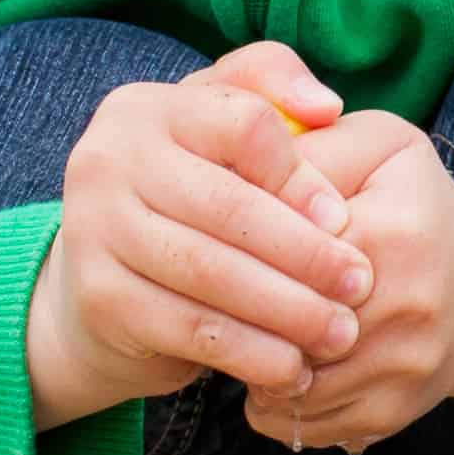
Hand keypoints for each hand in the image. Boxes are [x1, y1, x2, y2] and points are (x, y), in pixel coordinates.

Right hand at [23, 40, 370, 429]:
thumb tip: (325, 106)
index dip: (302, 175)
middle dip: (306, 253)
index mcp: (146, 108)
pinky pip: (190, 328)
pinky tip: (291, 368)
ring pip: (211, 271)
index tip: (346, 220)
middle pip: (230, 206)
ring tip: (338, 333)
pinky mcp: (99, 297)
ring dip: (286, 310)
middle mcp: (107, 159)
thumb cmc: (187, 198)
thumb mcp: (218, 132)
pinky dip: (249, 353)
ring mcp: (94, 229)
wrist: (101, 288)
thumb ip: (269, 86)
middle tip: (360, 286)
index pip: (243, 126)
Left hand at [247, 111, 453, 450]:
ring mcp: (401, 369)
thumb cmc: (417, 204)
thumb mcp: (379, 147)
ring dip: (254, 364)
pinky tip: (280, 366)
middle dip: (243, 314)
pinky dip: (276, 403)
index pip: (286, 256)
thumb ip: (313, 147)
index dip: (244, 253)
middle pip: (282, 327)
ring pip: (286, 386)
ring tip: (250, 331)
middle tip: (223, 296)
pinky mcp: (392, 413)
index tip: (225, 247)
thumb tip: (243, 171)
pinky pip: (303, 425)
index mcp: (393, 232)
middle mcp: (405, 309)